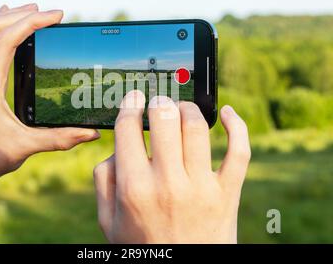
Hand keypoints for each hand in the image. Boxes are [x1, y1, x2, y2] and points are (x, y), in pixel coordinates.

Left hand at [0, 4, 98, 242]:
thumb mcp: (28, 146)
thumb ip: (62, 138)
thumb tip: (92, 133)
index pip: (7, 41)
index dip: (32, 22)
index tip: (56, 16)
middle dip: (21, 14)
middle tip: (48, 12)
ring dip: (6, 17)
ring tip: (30, 11)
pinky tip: (8, 27)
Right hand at [93, 90, 250, 242]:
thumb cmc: (143, 245)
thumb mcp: (109, 220)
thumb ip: (104, 180)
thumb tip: (117, 146)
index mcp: (134, 188)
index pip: (128, 128)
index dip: (130, 105)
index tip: (135, 97)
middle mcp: (167, 184)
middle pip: (164, 118)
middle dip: (159, 102)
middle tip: (158, 103)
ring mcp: (201, 188)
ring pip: (197, 128)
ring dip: (188, 108)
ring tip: (182, 109)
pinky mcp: (228, 193)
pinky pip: (239, 151)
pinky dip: (236, 125)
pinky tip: (227, 112)